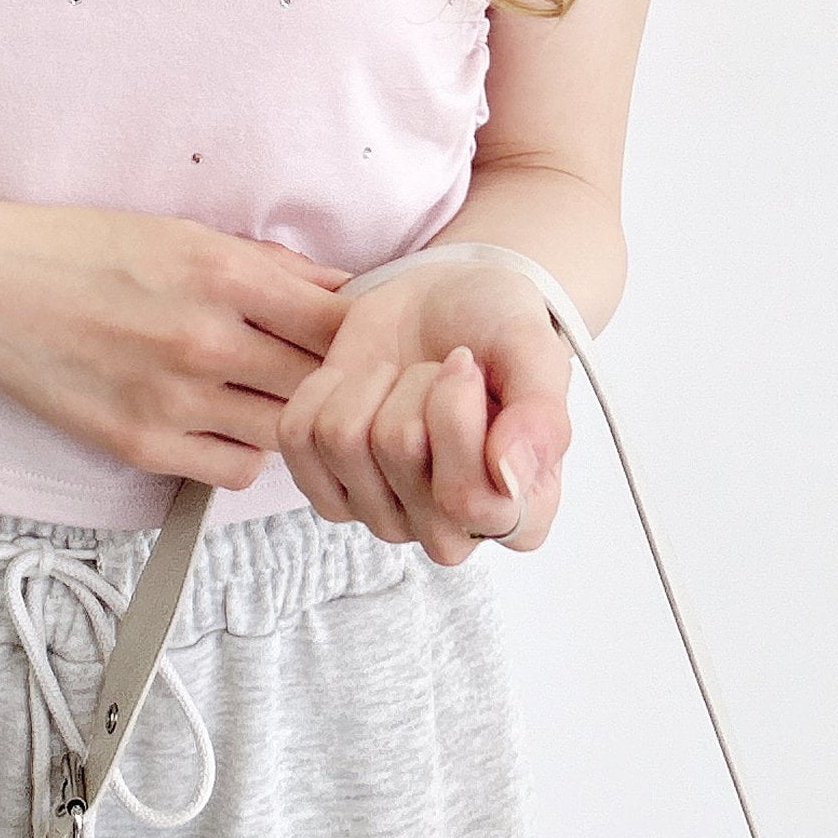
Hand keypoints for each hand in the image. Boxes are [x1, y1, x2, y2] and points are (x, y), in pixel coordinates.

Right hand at [0, 197, 356, 489]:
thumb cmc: (83, 249)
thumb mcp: (182, 234)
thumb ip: (267, 266)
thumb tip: (340, 289)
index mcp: (222, 276)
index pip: (338, 322)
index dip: (358, 332)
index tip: (357, 334)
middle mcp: (205, 341)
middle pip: (320, 383)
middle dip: (333, 380)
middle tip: (327, 374)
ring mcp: (174, 401)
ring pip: (285, 433)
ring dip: (290, 418)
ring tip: (270, 395)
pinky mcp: (143, 446)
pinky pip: (235, 470)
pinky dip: (244, 452)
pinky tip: (226, 421)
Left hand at [275, 258, 573, 561]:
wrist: (445, 305)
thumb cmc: (496, 332)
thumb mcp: (535, 353)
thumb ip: (542, 415)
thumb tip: (511, 476)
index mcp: (520, 516)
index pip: (467, 497)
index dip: (457, 413)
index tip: (470, 365)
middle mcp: (451, 532)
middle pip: (398, 452)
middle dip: (414, 383)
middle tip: (439, 370)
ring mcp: (384, 517)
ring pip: (341, 439)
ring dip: (372, 382)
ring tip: (404, 376)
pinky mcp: (328, 488)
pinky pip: (296, 437)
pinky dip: (323, 388)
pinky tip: (360, 383)